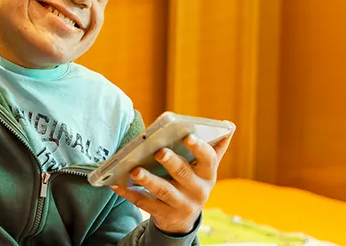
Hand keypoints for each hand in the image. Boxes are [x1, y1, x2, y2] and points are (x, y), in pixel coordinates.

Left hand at [111, 131, 233, 234]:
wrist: (183, 218)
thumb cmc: (192, 183)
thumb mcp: (205, 169)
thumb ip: (214, 149)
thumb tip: (228, 127)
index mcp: (208, 175)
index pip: (208, 160)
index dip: (199, 148)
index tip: (188, 136)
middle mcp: (197, 191)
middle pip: (184, 174)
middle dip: (171, 162)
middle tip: (159, 151)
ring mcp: (181, 205)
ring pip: (164, 191)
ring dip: (149, 180)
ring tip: (135, 169)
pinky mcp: (163, 214)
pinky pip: (144, 203)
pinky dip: (130, 193)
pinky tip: (117, 184)